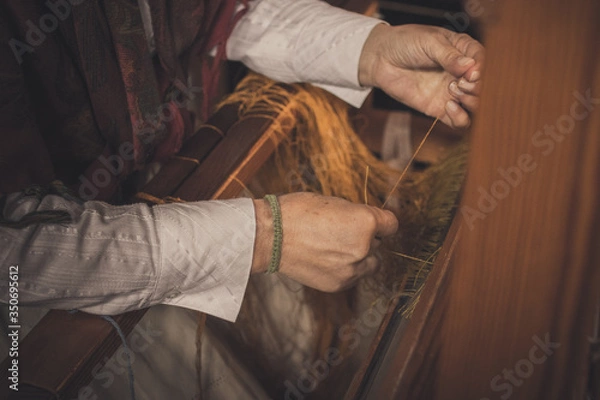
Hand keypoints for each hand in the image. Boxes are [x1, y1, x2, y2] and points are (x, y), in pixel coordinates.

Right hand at [252, 193, 397, 291]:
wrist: (269, 236)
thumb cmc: (298, 212)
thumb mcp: (334, 202)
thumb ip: (357, 215)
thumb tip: (371, 222)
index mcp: (365, 222)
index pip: (391, 224)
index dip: (382, 221)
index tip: (375, 222)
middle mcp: (363, 248)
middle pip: (379, 244)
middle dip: (367, 239)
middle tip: (342, 232)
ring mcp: (351, 269)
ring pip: (369, 264)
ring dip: (359, 257)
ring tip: (333, 247)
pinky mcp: (339, 284)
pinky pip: (352, 276)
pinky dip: (344, 269)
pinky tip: (324, 258)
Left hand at [359, 24, 484, 128]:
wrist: (381, 59)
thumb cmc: (405, 43)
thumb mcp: (428, 42)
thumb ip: (449, 56)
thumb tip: (470, 67)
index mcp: (464, 51)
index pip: (484, 62)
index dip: (482, 70)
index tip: (471, 73)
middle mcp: (461, 73)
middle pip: (484, 86)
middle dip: (476, 87)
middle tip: (460, 83)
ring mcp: (452, 92)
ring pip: (475, 106)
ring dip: (471, 102)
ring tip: (453, 91)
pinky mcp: (439, 109)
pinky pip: (459, 122)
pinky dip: (460, 118)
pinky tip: (448, 106)